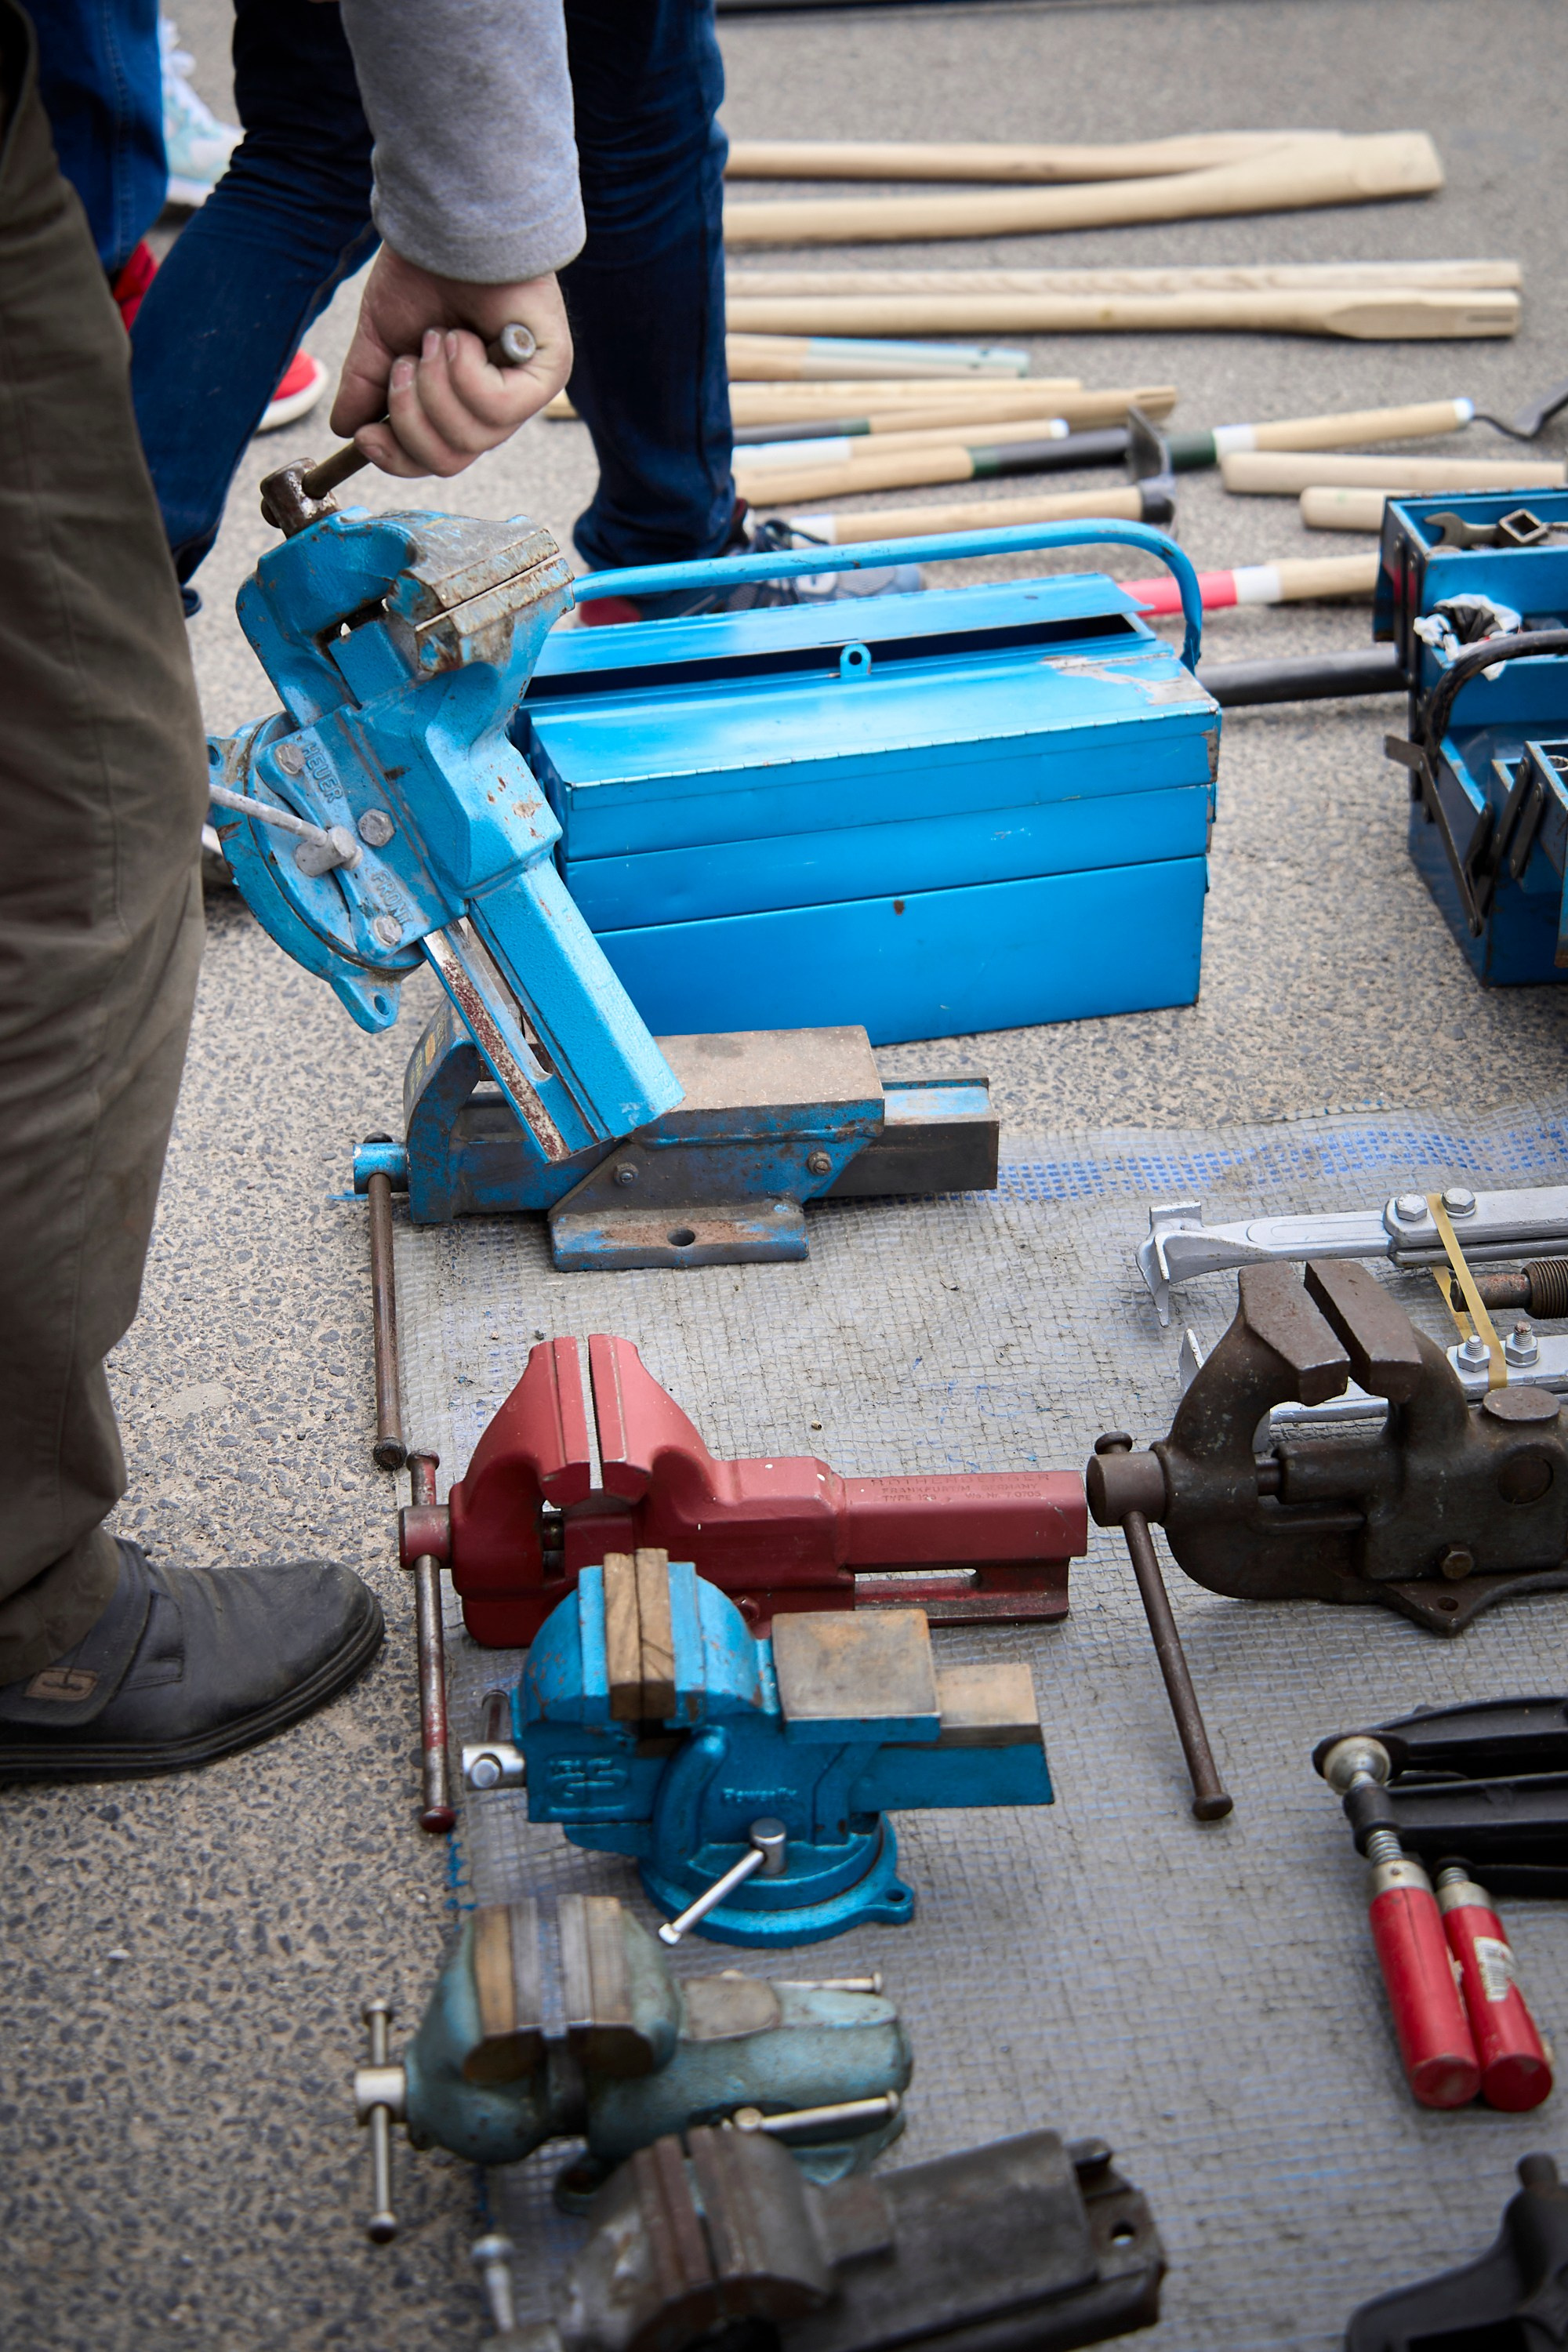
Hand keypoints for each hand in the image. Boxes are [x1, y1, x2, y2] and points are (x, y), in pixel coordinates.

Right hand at [330, 247, 572, 479]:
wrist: (450, 224)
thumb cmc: (424, 272)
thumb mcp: (383, 336)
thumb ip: (366, 386)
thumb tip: (344, 429)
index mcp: (461, 403)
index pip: (434, 460)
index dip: (397, 457)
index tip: (365, 437)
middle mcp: (497, 407)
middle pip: (449, 460)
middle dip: (411, 417)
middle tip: (406, 363)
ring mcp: (526, 392)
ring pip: (471, 437)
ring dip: (436, 387)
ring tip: (438, 337)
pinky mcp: (549, 372)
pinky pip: (497, 408)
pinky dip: (466, 373)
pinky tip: (464, 336)